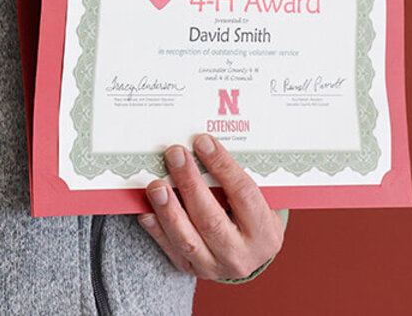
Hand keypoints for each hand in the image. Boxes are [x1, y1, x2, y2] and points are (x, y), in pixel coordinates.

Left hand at [138, 134, 283, 279]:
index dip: (222, 166)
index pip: (244, 194)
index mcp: (264, 232)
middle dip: (190, 183)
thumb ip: (235, 179)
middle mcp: (241, 254)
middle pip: (212, 219)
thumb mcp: (257, 201)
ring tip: (156, 185)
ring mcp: (215, 266)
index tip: (202, 142)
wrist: (246, 255)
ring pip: (188, 240)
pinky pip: (170, 249)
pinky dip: (156, 228)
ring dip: (169, 210)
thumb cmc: (249, 217)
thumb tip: (203, 144)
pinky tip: (147, 209)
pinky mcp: (192, 269)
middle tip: (175, 154)